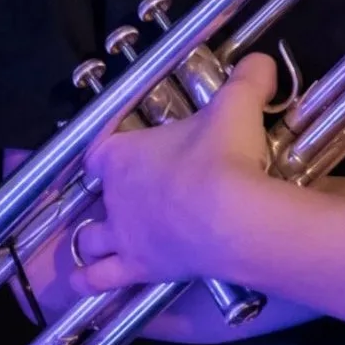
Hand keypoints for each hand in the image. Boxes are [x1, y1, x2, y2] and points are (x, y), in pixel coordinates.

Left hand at [71, 53, 276, 294]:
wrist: (233, 216)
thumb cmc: (225, 155)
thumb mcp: (239, 102)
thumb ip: (249, 77)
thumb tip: (262, 60)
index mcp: (126, 153)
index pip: (97, 150)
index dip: (107, 150)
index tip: (123, 150)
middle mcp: (116, 196)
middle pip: (98, 194)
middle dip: (112, 194)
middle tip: (139, 191)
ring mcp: (124, 236)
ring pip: (90, 239)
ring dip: (95, 238)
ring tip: (105, 238)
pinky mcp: (138, 270)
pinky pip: (100, 280)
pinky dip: (89, 282)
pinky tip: (82, 284)